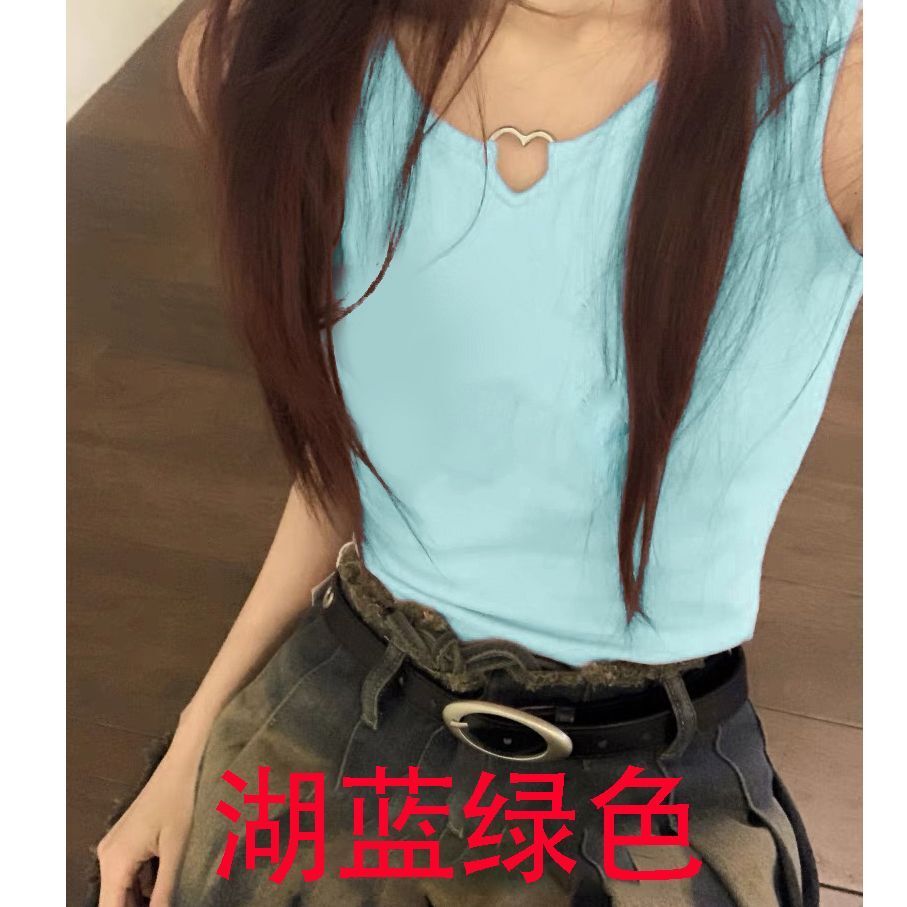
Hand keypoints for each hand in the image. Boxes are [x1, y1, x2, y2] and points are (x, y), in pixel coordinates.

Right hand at [95, 738, 202, 906]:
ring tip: (171, 899)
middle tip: (170, 904)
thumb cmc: (183, 797)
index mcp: (114, 860)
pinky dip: (146, 886)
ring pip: (124, 890)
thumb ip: (164, 892)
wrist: (186, 759)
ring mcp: (117, 846)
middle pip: (115, 901)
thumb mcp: (177, 850)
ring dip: (143, 902)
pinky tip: (169, 890)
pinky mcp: (129, 840)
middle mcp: (108, 855)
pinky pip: (132, 874)